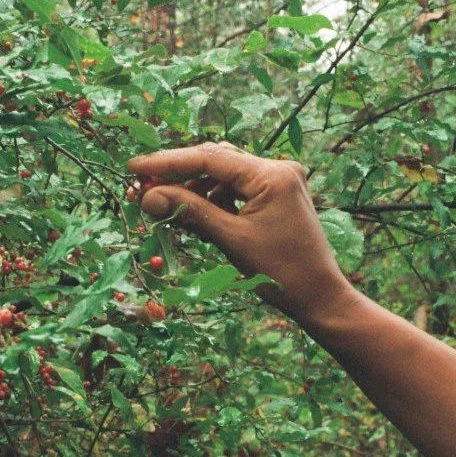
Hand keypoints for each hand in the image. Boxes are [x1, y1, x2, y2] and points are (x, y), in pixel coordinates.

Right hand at [127, 142, 357, 325]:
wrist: (320, 298)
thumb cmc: (281, 273)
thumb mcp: (231, 239)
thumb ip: (190, 212)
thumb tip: (148, 197)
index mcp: (271, 175)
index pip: (210, 158)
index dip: (168, 162)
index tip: (135, 168)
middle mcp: (278, 169)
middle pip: (216, 162)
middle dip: (179, 175)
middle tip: (143, 188)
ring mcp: (280, 182)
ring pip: (224, 177)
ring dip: (194, 190)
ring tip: (163, 206)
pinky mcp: (278, 197)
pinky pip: (237, 191)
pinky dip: (213, 202)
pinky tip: (190, 215)